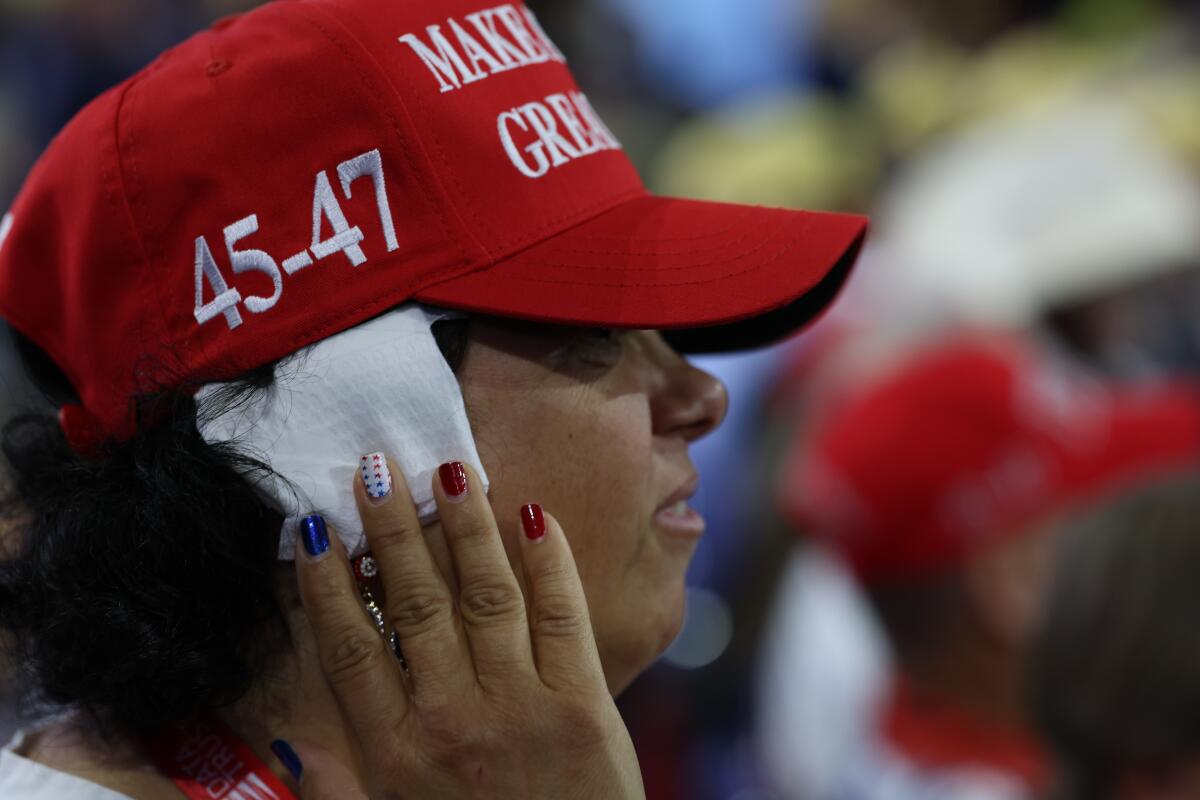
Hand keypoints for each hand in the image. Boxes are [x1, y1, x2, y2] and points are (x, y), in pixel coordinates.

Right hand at [289, 456, 645, 799]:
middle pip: (414, 604)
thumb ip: (339, 793)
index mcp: (395, 755)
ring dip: (464, 527)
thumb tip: (293, 747)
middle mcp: (452, 719)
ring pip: (485, 595)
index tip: (312, 529)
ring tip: (448, 469)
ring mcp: (522, 707)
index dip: (326, 585)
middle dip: (392, 531)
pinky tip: (533, 514)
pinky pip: (561, 616)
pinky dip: (549, 562)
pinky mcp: (585, 704)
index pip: (349, 650)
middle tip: (377, 468)